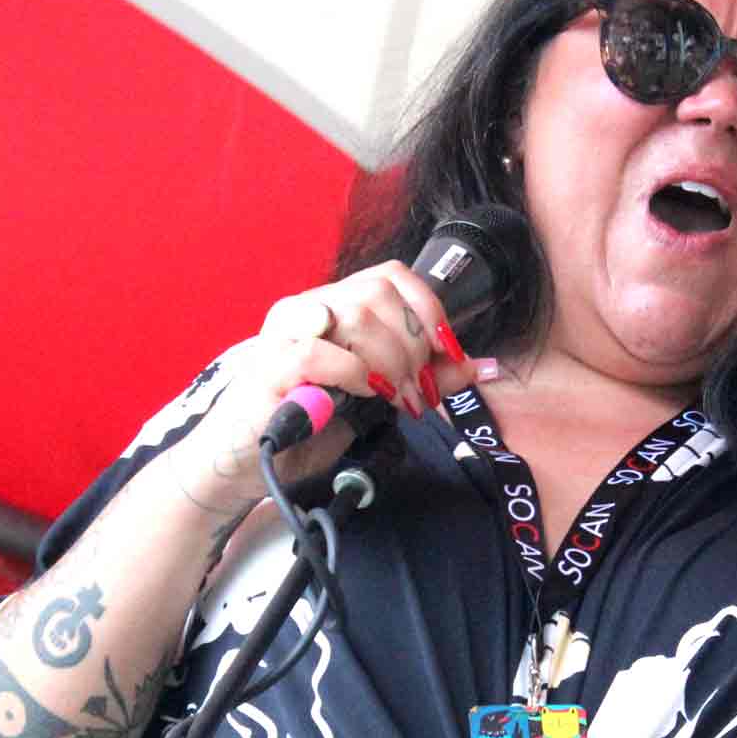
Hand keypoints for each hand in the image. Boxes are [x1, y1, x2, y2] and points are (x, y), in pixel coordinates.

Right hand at [165, 261, 499, 510]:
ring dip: (390, 363)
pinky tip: (362, 395)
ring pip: (355, 317)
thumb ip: (428, 377)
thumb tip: (482, 366)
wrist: (254, 461)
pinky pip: (317, 351)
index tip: (447, 351)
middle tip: (416, 389)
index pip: (392, 276)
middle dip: (412, 345)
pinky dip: (353, 373)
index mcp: (337, 305)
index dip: (428, 309)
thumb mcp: (384, 395)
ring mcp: (285, 332)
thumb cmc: (315, 423)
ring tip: (394, 399)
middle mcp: (310, 307)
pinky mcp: (267, 365)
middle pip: (379, 295)